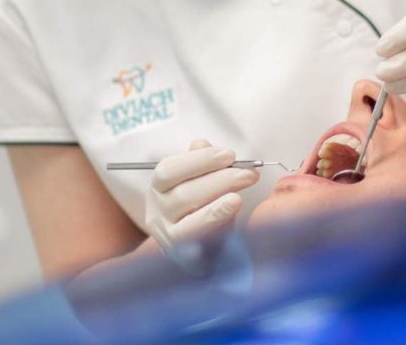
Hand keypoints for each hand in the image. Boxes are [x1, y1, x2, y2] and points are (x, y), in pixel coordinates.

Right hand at [145, 139, 258, 262]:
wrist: (199, 248)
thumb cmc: (199, 204)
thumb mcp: (197, 179)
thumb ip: (199, 161)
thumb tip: (202, 144)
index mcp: (158, 187)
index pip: (169, 170)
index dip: (199, 160)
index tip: (230, 154)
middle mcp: (157, 212)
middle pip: (184, 195)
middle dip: (220, 180)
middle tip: (248, 173)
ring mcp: (168, 238)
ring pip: (189, 222)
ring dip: (217, 208)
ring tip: (239, 197)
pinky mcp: (184, 260)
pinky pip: (198, 248)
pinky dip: (214, 232)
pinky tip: (230, 218)